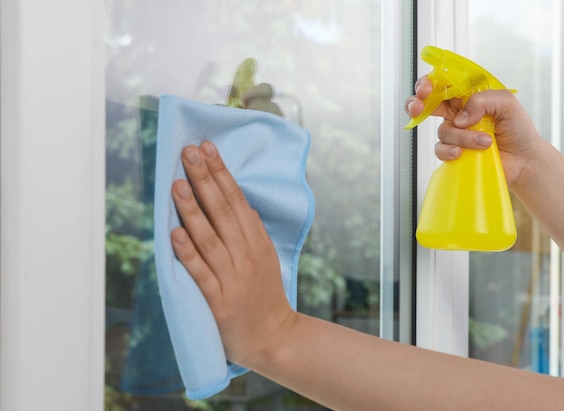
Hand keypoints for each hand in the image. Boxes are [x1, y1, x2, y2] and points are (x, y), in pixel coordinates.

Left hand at [170, 141, 296, 367]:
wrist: (275, 338)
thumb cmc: (266, 297)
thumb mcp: (267, 258)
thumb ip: (253, 232)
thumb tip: (241, 205)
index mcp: (257, 242)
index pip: (237, 200)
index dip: (220, 173)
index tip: (207, 148)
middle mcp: (246, 255)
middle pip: (222, 211)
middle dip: (204, 179)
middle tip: (189, 152)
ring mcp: (233, 277)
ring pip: (209, 238)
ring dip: (192, 210)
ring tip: (177, 185)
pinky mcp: (220, 301)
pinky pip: (201, 272)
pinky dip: (188, 252)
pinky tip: (175, 233)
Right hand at [405, 76, 542, 185]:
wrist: (524, 160)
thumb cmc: (518, 129)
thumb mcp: (506, 104)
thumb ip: (481, 101)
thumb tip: (460, 118)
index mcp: (468, 96)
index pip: (443, 84)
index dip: (428, 84)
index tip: (425, 90)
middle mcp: (458, 112)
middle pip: (427, 104)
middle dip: (417, 104)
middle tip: (418, 108)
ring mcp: (455, 133)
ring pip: (443, 131)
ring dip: (462, 137)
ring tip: (485, 142)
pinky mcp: (454, 151)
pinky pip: (441, 149)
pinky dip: (450, 151)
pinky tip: (463, 153)